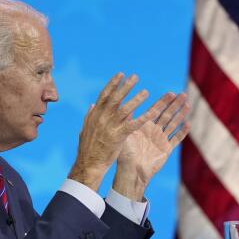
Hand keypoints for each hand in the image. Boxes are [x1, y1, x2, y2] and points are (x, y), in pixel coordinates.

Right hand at [68, 73, 165, 191]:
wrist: (89, 165)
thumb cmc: (88, 149)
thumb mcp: (85, 130)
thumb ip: (90, 116)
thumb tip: (93, 105)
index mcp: (94, 115)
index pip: (104, 95)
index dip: (113, 84)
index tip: (120, 74)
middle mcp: (102, 118)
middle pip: (115, 98)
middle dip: (125, 86)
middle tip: (135, 77)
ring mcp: (110, 127)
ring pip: (125, 109)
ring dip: (136, 99)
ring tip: (146, 92)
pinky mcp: (118, 137)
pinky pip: (133, 124)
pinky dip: (143, 117)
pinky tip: (152, 112)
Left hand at [113, 93, 189, 200]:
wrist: (131, 171)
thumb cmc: (125, 154)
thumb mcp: (125, 134)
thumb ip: (128, 120)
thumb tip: (126, 104)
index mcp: (144, 126)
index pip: (156, 110)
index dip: (163, 101)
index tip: (171, 92)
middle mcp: (154, 131)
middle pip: (167, 114)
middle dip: (174, 104)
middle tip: (182, 94)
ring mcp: (161, 140)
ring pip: (173, 124)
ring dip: (180, 114)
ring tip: (187, 104)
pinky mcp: (166, 149)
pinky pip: (176, 139)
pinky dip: (182, 132)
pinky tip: (188, 124)